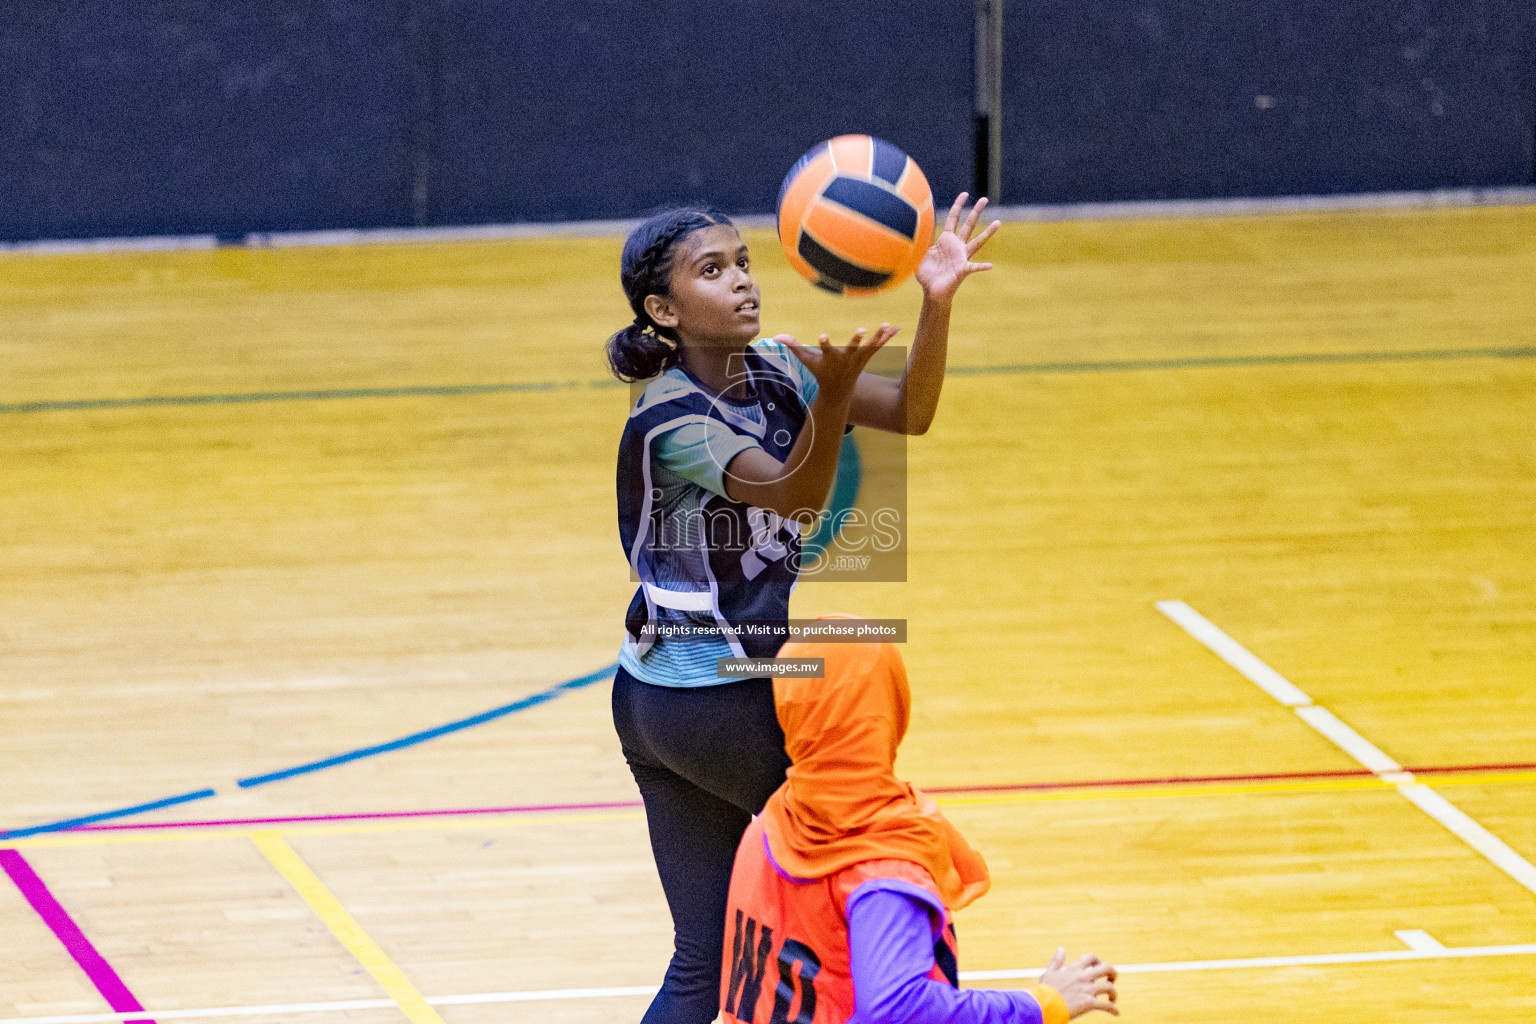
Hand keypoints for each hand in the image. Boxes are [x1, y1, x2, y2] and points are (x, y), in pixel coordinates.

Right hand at [777, 324, 898, 401]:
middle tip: (861, 329)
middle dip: (856, 340)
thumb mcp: (806, 360)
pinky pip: (878, 347)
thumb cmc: (820, 372)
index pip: (825, 349)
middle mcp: (845, 359)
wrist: (838, 391)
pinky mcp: (866, 359)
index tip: (822, 336)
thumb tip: (776, 336)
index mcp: (830, 358)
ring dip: (878, 337)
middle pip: (852, 348)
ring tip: (886, 325)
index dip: (824, 343)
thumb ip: (793, 347)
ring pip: (869, 347)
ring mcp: (858, 360)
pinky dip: (886, 338)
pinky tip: (895, 328)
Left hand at [915, 193, 1000, 302]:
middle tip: (985, 199)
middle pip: (968, 225)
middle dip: (976, 212)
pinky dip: (981, 267)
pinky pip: (973, 267)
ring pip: (977, 242)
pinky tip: (989, 266)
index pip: (953, 219)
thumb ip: (917, 243)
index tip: (965, 194)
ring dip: (987, 233)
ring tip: (998, 222)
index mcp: (946, 240)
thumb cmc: (926, 275)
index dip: (958, 206)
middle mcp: (957, 246)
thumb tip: (908, 232)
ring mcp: (962, 257)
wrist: (932, 292)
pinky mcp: (963, 270)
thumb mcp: (918, 255)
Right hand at [1039, 947, 1118, 1017]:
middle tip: (1112, 979)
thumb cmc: (1045, 990)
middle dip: (1113, 973)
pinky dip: (1114, 1009)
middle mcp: (1083, 977)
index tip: (1098, 967)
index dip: (1097, 961)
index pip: (1091, 958)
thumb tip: (1061, 948)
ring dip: (1114, 994)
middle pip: (1106, 969)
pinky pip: (1107, 1006)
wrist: (1044, 1005)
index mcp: (1074, 969)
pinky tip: (1116, 1013)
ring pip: (1110, 988)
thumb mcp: (1049, 972)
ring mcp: (1087, 990)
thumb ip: (1056, 961)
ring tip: (1112, 999)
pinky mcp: (1089, 1003)